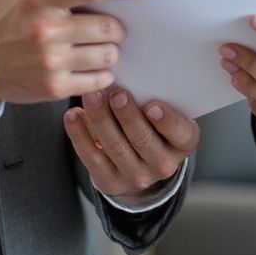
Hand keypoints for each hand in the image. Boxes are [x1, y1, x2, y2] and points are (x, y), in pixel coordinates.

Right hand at [0, 0, 157, 103]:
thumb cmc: (4, 14)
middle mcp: (46, 30)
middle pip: (108, 26)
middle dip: (117, 25)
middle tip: (109, 23)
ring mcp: (50, 62)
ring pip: (108, 54)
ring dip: (109, 48)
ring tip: (96, 44)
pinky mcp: (53, 87)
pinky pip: (99, 80)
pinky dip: (102, 72)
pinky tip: (89, 64)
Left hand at [64, 90, 198, 197]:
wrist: (143, 163)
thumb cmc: (154, 123)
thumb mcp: (166, 112)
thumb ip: (154, 97)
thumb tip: (130, 72)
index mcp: (182, 143)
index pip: (179, 133)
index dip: (167, 121)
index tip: (152, 105)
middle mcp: (163, 164)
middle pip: (143, 140)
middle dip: (128, 116)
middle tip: (117, 93)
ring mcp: (137, 177)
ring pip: (116, 148)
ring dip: (101, 120)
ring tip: (92, 97)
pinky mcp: (111, 182)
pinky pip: (93, 159)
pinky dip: (80, 136)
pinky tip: (73, 115)